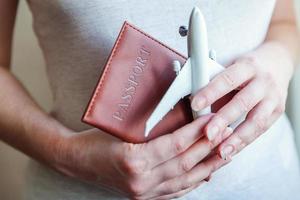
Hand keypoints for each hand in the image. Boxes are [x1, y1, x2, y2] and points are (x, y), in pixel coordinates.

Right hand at [52, 115, 231, 199]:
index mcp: (133, 159)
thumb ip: (151, 126)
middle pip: (184, 162)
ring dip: (208, 165)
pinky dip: (194, 180)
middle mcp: (140, 180)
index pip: (175, 144)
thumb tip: (180, 116)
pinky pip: (176, 191)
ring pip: (185, 179)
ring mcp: (143, 192)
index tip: (211, 119)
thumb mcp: (121, 127)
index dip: (196, 131)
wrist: (77, 161)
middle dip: (208, 146)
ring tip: (224, 152)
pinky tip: (205, 172)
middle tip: (225, 132)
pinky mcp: (145, 197)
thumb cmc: (94, 140)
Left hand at [191, 42, 293, 159]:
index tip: (195, 105)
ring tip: (221, 151)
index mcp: (247, 66)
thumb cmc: (247, 67)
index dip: (211, 92)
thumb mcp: (233, 65)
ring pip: (255, 121)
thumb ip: (216, 80)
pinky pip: (260, 130)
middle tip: (208, 134)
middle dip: (223, 120)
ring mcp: (273, 98)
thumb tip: (193, 102)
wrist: (278, 62)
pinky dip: (244, 142)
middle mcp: (263, 82)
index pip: (227, 79)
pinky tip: (231, 151)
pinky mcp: (277, 112)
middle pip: (242, 103)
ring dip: (237, 139)